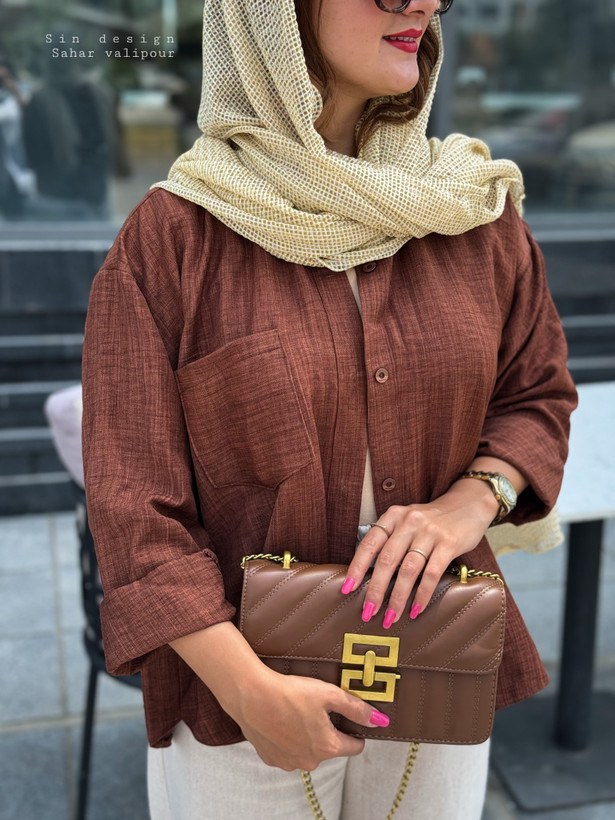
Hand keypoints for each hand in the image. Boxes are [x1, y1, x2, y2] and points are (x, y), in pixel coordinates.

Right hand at [232, 669, 386, 770]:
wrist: (251, 695)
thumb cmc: (290, 693)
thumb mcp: (329, 694)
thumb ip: (357, 708)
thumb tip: (379, 720)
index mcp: (328, 747)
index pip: (355, 747)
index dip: (356, 731)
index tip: (350, 719)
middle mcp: (310, 761)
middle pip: (330, 748)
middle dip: (328, 730)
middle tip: (318, 707)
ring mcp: (289, 762)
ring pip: (308, 750)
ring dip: (307, 735)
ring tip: (297, 711)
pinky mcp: (271, 758)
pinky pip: (288, 750)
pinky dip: (288, 738)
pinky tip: (282, 719)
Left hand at [341, 478, 500, 627]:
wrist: (468, 504)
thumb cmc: (431, 520)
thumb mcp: (406, 521)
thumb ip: (390, 540)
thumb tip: (368, 574)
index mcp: (393, 516)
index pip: (369, 543)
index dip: (356, 567)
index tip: (347, 589)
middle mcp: (409, 521)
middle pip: (386, 560)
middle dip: (375, 590)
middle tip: (368, 612)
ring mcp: (430, 532)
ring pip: (408, 570)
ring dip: (398, 598)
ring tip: (391, 617)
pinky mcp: (449, 543)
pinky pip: (432, 573)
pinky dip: (422, 594)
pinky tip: (416, 609)